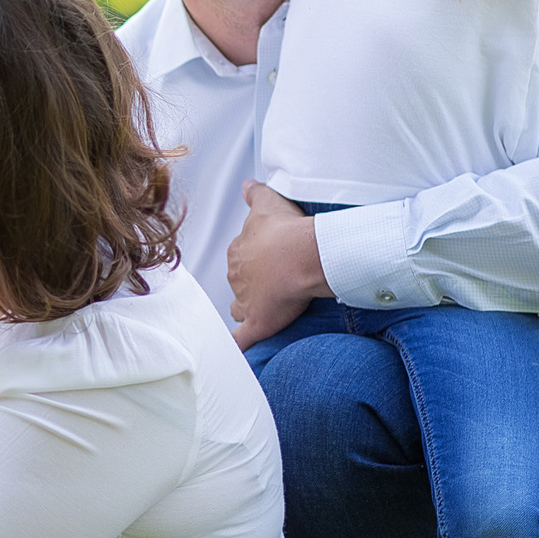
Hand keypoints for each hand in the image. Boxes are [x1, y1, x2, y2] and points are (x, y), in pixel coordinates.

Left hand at [226, 180, 329, 348]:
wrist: (301, 255)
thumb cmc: (287, 229)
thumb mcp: (267, 203)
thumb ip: (255, 194)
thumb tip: (247, 184)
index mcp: (238, 251)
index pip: (240, 258)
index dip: (254, 260)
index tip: (270, 260)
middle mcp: (237, 277)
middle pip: (240, 283)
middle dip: (253, 284)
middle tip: (275, 282)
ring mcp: (246, 301)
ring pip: (241, 308)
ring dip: (249, 309)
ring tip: (266, 310)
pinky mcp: (258, 322)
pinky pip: (243, 339)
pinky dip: (239, 347)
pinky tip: (237, 353)